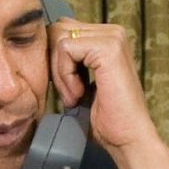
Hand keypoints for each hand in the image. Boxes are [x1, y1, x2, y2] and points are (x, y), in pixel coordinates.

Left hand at [47, 17, 168, 168]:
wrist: (127, 138)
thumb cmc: (107, 118)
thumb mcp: (81, 83)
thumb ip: (68, 62)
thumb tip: (40, 50)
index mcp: (107, 38)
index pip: (62, 31)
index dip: (56, 61)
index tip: (68, 90)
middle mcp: (113, 32)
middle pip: (57, 30)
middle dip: (54, 64)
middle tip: (69, 94)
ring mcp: (113, 37)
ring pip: (59, 39)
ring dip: (60, 73)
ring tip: (75, 96)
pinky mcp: (108, 48)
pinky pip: (65, 48)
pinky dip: (65, 75)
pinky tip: (79, 94)